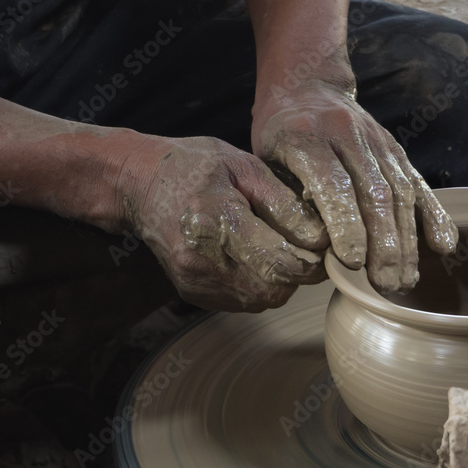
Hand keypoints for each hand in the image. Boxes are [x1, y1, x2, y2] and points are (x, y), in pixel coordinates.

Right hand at [120, 135, 328, 311]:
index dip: (315, 259)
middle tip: (307, 244)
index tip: (327, 243)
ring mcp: (196, 282)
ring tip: (275, 244)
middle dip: (301, 270)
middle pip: (276, 287)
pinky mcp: (194, 294)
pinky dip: (261, 283)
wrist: (139, 185)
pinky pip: (246, 301)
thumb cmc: (194, 167)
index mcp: (216, 220)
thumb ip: (284, 202)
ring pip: (264, 299)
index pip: (282, 261)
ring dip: (282, 278)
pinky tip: (254, 255)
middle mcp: (202, 259)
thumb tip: (321, 236)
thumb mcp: (244, 166)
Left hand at [252, 79, 457, 293]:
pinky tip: (444, 247)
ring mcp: (378, 142)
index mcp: (306, 138)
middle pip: (374, 192)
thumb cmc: (279, 136)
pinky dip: (435, 216)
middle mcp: (347, 135)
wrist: (307, 86)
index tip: (351, 262)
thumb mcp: (266, 160)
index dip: (345, 224)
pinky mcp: (397, 150)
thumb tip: (316, 249)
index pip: (333, 184)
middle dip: (384, 243)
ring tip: (405, 281)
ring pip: (400, 192)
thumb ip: (287, 198)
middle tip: (386, 285)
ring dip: (407, 241)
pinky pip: (420, 184)